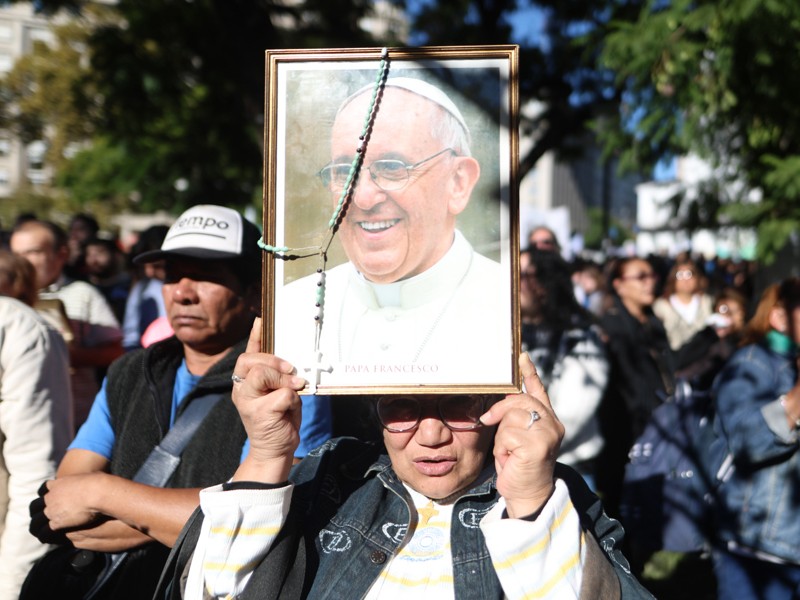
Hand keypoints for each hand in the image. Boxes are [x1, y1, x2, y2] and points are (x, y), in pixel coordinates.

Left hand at [38, 473, 106, 530]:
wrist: (97, 493)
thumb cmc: (98, 484)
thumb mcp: (89, 476)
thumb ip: (85, 480)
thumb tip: (94, 478)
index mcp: (58, 484)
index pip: (43, 489)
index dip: (44, 495)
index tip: (47, 499)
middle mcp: (51, 497)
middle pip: (34, 506)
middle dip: (35, 512)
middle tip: (40, 518)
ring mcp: (51, 511)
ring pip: (36, 521)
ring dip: (37, 526)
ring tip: (40, 532)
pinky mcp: (56, 523)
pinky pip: (44, 532)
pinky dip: (44, 536)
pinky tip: (48, 538)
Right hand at [230, 318, 307, 482]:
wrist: (276, 450)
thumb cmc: (280, 418)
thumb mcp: (281, 392)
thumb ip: (280, 376)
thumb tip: (293, 360)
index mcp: (245, 381)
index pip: (248, 354)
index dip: (255, 335)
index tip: (261, 319)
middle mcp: (241, 389)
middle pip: (250, 360)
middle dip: (273, 360)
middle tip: (291, 370)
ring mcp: (247, 401)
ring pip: (261, 374)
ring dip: (282, 379)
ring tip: (293, 388)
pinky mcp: (259, 413)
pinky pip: (282, 394)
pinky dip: (292, 399)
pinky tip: (290, 408)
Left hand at [480, 353, 564, 518]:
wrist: (527, 494)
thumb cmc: (519, 465)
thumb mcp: (516, 436)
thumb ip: (516, 416)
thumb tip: (505, 394)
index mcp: (548, 420)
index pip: (538, 390)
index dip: (529, 372)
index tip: (521, 356)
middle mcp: (552, 424)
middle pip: (519, 400)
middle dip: (500, 410)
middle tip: (489, 422)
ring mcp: (547, 434)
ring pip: (511, 418)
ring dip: (502, 436)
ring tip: (508, 452)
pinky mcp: (538, 446)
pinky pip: (508, 435)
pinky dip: (502, 448)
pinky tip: (509, 459)